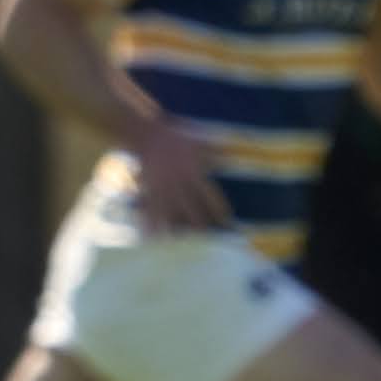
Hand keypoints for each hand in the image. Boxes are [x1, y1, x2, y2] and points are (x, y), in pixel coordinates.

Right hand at [121, 107, 231, 232]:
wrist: (146, 134)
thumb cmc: (174, 137)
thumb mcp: (200, 142)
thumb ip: (215, 152)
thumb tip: (233, 159)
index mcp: (194, 174)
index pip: (211, 198)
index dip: (220, 212)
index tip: (227, 225)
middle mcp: (179, 185)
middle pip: (191, 210)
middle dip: (199, 227)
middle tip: (205, 241)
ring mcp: (162, 187)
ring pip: (170, 213)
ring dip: (174, 230)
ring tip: (179, 245)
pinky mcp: (149, 188)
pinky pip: (150, 207)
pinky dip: (150, 222)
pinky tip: (150, 235)